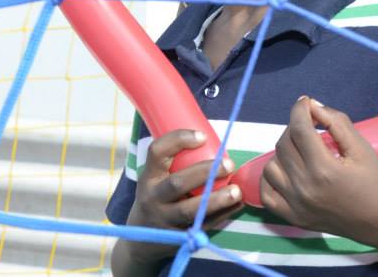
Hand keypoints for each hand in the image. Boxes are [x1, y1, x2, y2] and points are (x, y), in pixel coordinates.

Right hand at [124, 129, 242, 264]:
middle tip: (229, 164)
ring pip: (190, 210)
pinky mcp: (178, 237)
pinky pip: (202, 225)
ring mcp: (164, 219)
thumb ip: (175, 163)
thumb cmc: (156, 198)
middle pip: (177, 183)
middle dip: (205, 172)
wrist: (141, 241)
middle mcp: (153, 198)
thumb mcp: (154, 179)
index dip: (178, 140)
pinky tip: (237, 204)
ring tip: (236, 191)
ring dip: (216, 199)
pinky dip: (222, 215)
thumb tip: (211, 140)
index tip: (202, 136)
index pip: (156, 152)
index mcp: (148, 177)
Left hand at [259, 97, 377, 239]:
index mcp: (324, 169)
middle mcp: (305, 187)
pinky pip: (267, 194)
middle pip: (284, 145)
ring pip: (271, 166)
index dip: (299, 110)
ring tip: (300, 150)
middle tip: (307, 126)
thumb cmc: (373, 180)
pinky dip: (271, 179)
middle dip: (293, 127)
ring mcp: (296, 205)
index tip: (304, 102)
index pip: (299, 129)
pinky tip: (285, 171)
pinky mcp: (293, 218)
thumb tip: (312, 105)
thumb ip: (336, 121)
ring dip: (283, 152)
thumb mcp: (361, 146)